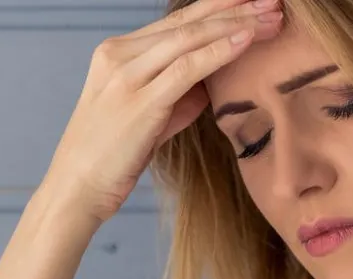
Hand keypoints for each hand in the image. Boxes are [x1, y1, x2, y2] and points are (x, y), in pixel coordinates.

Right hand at [39, 0, 283, 223]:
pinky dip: (219, 52)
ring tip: (272, 18)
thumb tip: (212, 79)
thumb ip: (179, 92)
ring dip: (236, 25)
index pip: (179, 20)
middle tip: (274, 2)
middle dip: (235, 7)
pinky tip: (246, 41)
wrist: (77, 187)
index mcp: (119, 52)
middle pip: (187, 21)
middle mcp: (119, 54)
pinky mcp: (138, 102)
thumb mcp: (152, 114)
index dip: (221, 8)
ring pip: (189, 38)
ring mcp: (126, 76)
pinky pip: (186, 68)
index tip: (256, 2)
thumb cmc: (115, 154)